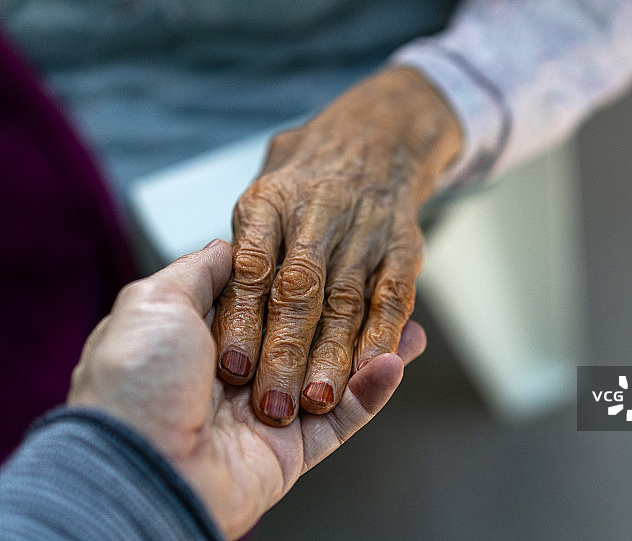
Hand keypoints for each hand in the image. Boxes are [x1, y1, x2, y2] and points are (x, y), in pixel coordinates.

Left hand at [68, 240, 426, 538]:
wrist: (135, 468)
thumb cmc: (136, 382)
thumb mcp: (156, 302)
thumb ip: (200, 274)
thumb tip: (224, 248)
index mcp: (207, 340)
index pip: (272, 303)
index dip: (307, 285)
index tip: (339, 262)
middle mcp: (241, 376)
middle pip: (311, 339)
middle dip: (350, 317)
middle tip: (383, 293)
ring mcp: (269, 414)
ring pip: (334, 377)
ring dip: (373, 351)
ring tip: (411, 329)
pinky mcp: (291, 451)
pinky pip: (343, 420)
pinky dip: (373, 391)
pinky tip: (396, 360)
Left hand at [212, 67, 460, 424]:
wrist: (381, 129)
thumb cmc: (304, 173)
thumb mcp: (256, 191)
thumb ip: (225, 252)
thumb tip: (212, 294)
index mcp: (268, 203)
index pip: (251, 267)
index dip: (242, 319)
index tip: (233, 366)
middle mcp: (316, 215)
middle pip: (299, 291)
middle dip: (287, 351)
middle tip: (274, 402)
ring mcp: (364, 232)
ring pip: (345, 304)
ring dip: (334, 356)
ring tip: (318, 398)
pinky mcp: (404, 250)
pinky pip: (393, 299)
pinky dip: (385, 336)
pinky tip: (379, 367)